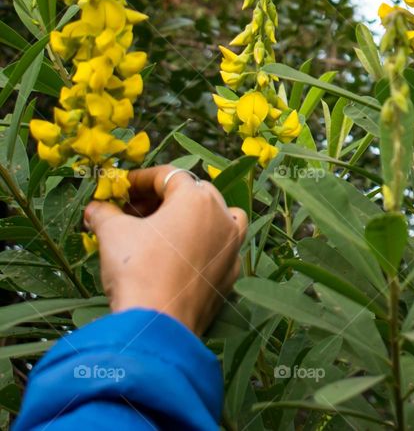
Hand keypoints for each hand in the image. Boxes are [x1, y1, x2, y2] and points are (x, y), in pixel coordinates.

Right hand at [84, 165, 247, 334]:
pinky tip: (181, 257)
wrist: (157, 325)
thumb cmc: (137, 270)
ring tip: (164, 230)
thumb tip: (94, 208)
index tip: (121, 189)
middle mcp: (223, 217)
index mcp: (197, 199)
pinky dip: (204, 245)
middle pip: (194, 194)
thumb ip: (104, 213)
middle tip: (134, 212)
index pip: (168, 176)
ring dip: (192, 218)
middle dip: (163, 199)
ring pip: (218, 218)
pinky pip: (221, 249)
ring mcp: (232, 246)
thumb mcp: (113, 234)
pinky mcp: (231, 274)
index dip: (140, 180)